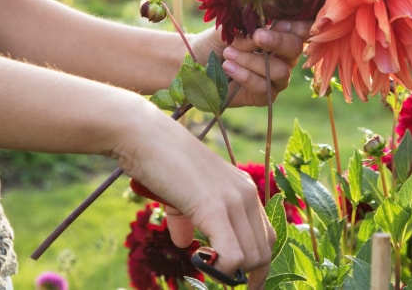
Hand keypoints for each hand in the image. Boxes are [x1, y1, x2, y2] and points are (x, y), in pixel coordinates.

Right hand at [122, 125, 275, 288]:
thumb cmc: (159, 163)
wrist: (145, 137)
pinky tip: (199, 264)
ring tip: (207, 275)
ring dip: (231, 276)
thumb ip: (187, 219)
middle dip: (248, 277)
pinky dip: (221, 271)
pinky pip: (233, 255)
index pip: (266, 238)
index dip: (255, 265)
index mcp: (243, 190)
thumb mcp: (181, 195)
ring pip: (252, 257)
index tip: (236, 280)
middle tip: (223, 285)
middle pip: (264, 251)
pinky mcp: (214, 208)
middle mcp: (245, 194)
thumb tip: (185, 243)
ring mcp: (233, 200)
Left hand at [193, 20, 311, 106]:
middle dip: (277, 41)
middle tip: (258, 37)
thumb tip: (257, 36)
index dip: (296, 26)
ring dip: (252, 61)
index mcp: (280, 35)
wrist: (197, 61)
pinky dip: (245, 76)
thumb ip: (246, 30)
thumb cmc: (217, 41)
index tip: (278, 22)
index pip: (301, 29)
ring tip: (228, 54)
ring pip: (279, 70)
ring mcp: (276, 79)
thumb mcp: (230, 29)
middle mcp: (283, 57)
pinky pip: (264, 87)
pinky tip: (229, 67)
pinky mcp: (264, 96)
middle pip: (295, 49)